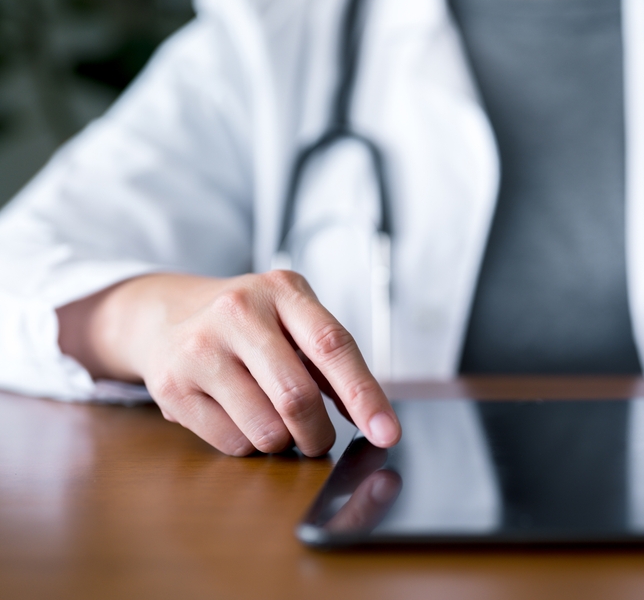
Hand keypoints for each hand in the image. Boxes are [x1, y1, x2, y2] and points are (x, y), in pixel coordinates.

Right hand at [57, 271, 400, 456]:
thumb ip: (330, 361)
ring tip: (275, 423)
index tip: (388, 433)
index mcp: (282, 291)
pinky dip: (249, 444)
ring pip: (266, 429)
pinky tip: (240, 418)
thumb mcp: (291, 319)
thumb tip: (374, 418)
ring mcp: (200, 348)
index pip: (333, 346)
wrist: (164, 314)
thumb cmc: (249, 323)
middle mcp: (238, 312)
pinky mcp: (172, 387)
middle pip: (297, 397)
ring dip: (283, 443)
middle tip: (319, 440)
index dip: (364, 395)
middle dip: (319, 434)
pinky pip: (232, 443)